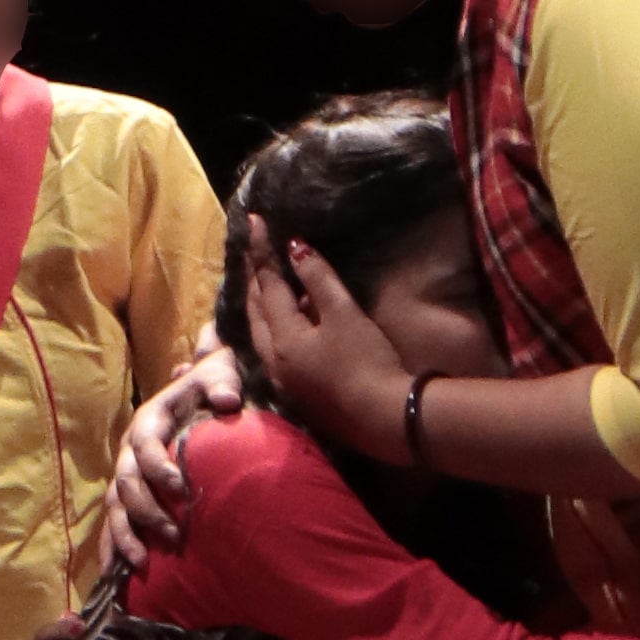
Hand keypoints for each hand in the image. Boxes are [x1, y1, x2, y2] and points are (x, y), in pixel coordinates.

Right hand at [107, 342, 244, 565]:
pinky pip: (115, 521)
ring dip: (125, 536)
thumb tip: (227, 400)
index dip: (158, 467)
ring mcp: (126, 473)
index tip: (182, 489)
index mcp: (149, 420)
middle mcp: (130, 449)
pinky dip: (114, 546)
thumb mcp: (220, 375)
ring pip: (115, 507)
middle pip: (126, 483)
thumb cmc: (212, 386)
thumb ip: (223, 383)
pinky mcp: (129, 494)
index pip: (145, 445)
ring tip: (142, 563)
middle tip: (173, 534)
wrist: (200, 389)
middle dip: (147, 511)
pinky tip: (116, 573)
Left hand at [240, 216, 412, 462]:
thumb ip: (318, 280)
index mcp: (282, 339)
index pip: (267, 285)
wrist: (386, 419)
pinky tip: (292, 318)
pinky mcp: (299, 391)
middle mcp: (273, 360)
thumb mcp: (344, 315)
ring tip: (267, 279)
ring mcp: (284, 379)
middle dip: (254, 278)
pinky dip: (276, 325)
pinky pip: (276, 349)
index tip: (253, 220)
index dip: (261, 251)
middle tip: (253, 250)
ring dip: (263, 303)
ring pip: (263, 332)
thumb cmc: (367, 362)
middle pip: (256, 310)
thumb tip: (295, 247)